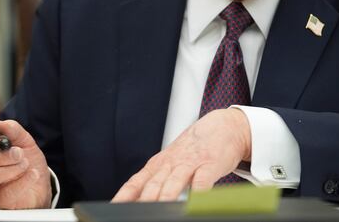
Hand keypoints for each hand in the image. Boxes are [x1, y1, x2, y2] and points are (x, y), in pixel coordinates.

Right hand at [0, 120, 51, 208]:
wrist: (39, 183)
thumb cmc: (25, 161)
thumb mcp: (24, 141)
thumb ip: (13, 131)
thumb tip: (1, 124)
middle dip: (1, 156)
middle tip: (19, 153)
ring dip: (9, 169)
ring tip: (25, 164)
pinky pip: (4, 192)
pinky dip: (21, 181)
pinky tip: (32, 174)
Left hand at [112, 108, 250, 201]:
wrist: (223, 126)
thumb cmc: (196, 147)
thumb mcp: (172, 160)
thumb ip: (156, 180)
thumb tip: (135, 200)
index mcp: (159, 164)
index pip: (136, 182)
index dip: (124, 196)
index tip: (115, 208)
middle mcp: (172, 163)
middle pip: (153, 184)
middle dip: (143, 201)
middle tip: (135, 214)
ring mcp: (191, 163)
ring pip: (174, 182)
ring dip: (165, 196)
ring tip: (158, 210)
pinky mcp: (210, 165)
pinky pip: (203, 180)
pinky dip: (198, 191)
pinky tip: (194, 201)